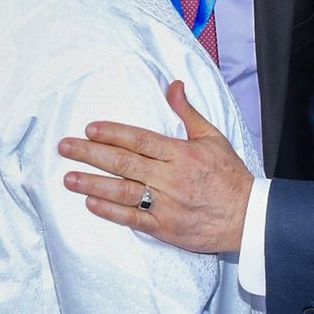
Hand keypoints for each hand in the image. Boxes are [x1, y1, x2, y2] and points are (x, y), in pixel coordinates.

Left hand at [60, 81, 250, 251]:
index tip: (90, 129)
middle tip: (65, 147)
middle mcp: (171, 178)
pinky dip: (111, 211)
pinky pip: (133, 218)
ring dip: (93, 184)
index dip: (114, 133)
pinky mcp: (165, 227)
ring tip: (68, 178)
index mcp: (182, 154)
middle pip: (124, 163)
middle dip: (91, 154)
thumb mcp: (213, 138)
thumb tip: (173, 86)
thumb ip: (188, 113)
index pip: (141, 140)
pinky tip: (91, 203)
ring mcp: (167, 204)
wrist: (248, 217)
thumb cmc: (230, 177)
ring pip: (123, 191)